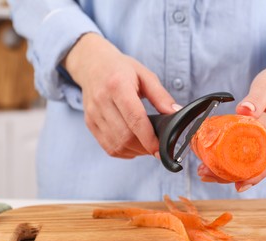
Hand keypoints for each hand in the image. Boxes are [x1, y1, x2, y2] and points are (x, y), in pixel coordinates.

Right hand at [63, 33, 179, 157]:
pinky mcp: (90, 124)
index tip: (161, 150)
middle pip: (125, 136)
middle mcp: (102, 101)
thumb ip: (161, 96)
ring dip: (135, 151)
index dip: (149, 138)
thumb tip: (175, 113)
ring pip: (116, 145)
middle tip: (158, 147)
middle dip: (145, 147)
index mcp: (117, 85)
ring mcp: (93, 114)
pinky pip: (108, 147)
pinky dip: (124, 151)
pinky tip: (134, 145)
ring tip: (147, 146)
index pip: (134, 118)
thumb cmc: (121, 69)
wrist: (92, 64)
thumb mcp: (145, 75)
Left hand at [198, 48, 265, 191]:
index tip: (241, 181)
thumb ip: (257, 98)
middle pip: (264, 165)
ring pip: (257, 163)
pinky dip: (236, 160)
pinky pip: (254, 154)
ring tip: (206, 173)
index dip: (259, 172)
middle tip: (209, 176)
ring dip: (234, 170)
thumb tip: (243, 111)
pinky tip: (217, 164)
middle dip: (238, 175)